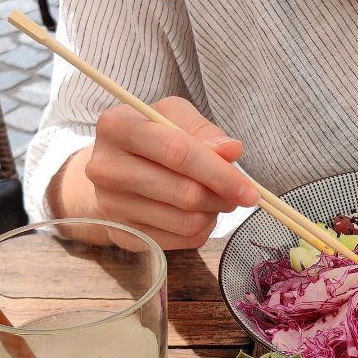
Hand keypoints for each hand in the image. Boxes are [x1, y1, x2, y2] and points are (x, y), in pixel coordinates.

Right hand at [52, 97, 257, 249]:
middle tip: (238, 195)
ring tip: (215, 200)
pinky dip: (201, 229)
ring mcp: (111, 205)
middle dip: (222, 197)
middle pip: (184, 193)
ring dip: (213, 213)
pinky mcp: (123, 233)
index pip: (178, 152)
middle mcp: (106, 167)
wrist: (114, 168)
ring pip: (186, 221)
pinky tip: (198, 214)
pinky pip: (181, 240)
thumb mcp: (174, 117)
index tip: (250, 189)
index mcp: (118, 126)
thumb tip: (232, 150)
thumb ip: (205, 132)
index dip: (220, 173)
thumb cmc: (151, 137)